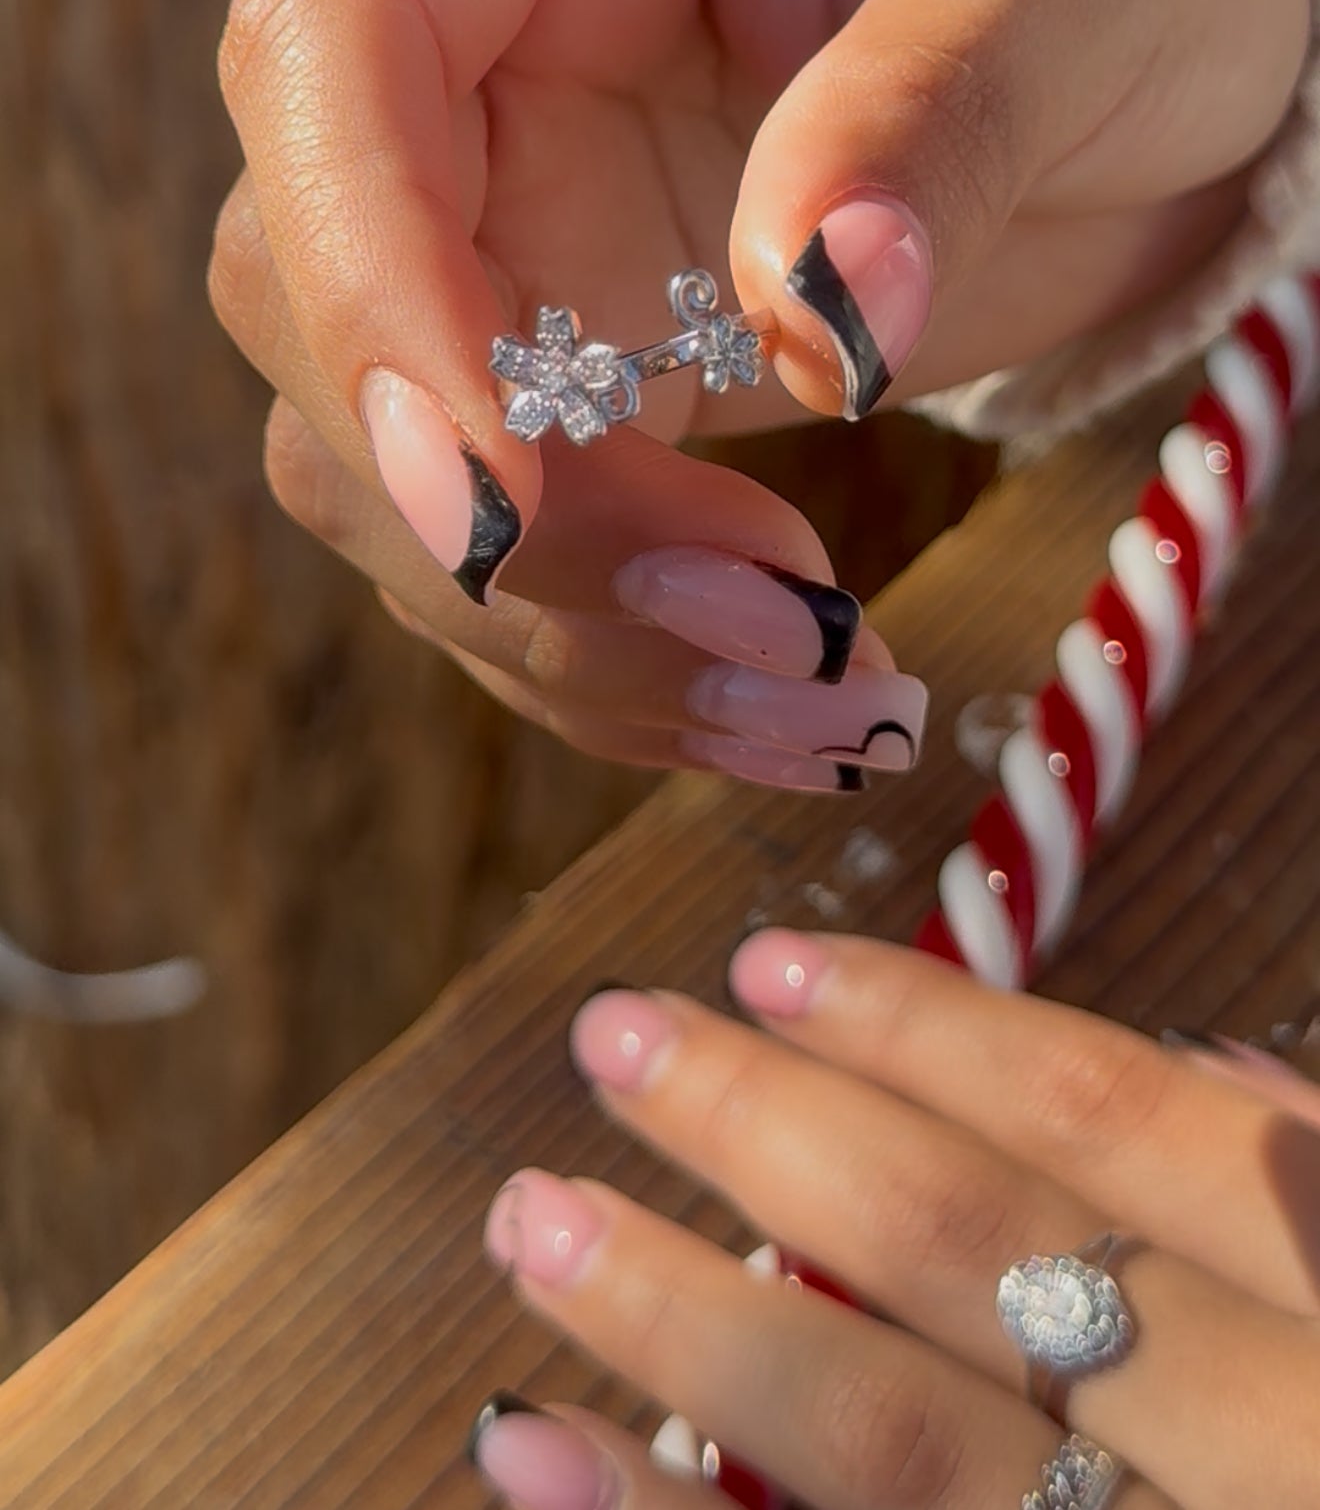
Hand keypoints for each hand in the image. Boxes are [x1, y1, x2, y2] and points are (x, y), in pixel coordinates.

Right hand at [209, 0, 1307, 775]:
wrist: (1151, 20)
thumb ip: (933, 113)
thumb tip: (822, 325)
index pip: (333, 39)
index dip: (368, 277)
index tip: (501, 498)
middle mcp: (471, 22)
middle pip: (309, 278)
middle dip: (498, 500)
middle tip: (769, 623)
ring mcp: (495, 192)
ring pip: (377, 451)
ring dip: (565, 620)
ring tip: (829, 696)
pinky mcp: (552, 347)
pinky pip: (497, 535)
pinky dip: (614, 656)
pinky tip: (795, 706)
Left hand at [473, 933, 1319, 1509]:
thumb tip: (1211, 1069)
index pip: (1119, 1122)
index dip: (934, 1029)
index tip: (773, 963)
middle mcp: (1262, 1448)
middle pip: (980, 1258)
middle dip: (776, 1134)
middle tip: (608, 1040)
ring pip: (896, 1450)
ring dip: (690, 1322)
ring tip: (534, 1218)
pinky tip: (533, 1456)